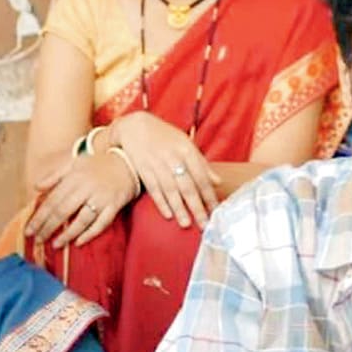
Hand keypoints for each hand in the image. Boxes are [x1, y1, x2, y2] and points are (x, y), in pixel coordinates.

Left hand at [26, 152, 137, 247]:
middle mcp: (86, 188)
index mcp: (74, 178)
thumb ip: (55, 175)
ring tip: (55, 245)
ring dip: (67, 234)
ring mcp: (101, 198)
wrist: (128, 161)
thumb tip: (36, 187)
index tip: (28, 231)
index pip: (52, 201)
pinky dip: (90, 233)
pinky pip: (102, 223)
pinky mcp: (115, 205)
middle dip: (48, 228)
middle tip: (37, 241)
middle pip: (63, 211)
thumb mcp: (74, 163)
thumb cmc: (98, 164)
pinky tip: (79, 242)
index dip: (39, 217)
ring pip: (82, 220)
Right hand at [110, 112, 220, 228]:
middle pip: (187, 186)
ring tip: (187, 224)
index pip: (201, 176)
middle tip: (205, 225)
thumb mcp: (185, 144)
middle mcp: (173, 157)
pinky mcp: (142, 169)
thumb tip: (217, 181)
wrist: (134, 126)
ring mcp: (157, 163)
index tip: (216, 211)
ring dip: (179, 209)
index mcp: (187, 150)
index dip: (209, 195)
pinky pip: (153, 189)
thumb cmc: (164, 136)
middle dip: (197, 207)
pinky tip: (168, 215)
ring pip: (171, 190)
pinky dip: (161, 202)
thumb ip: (201, 163)